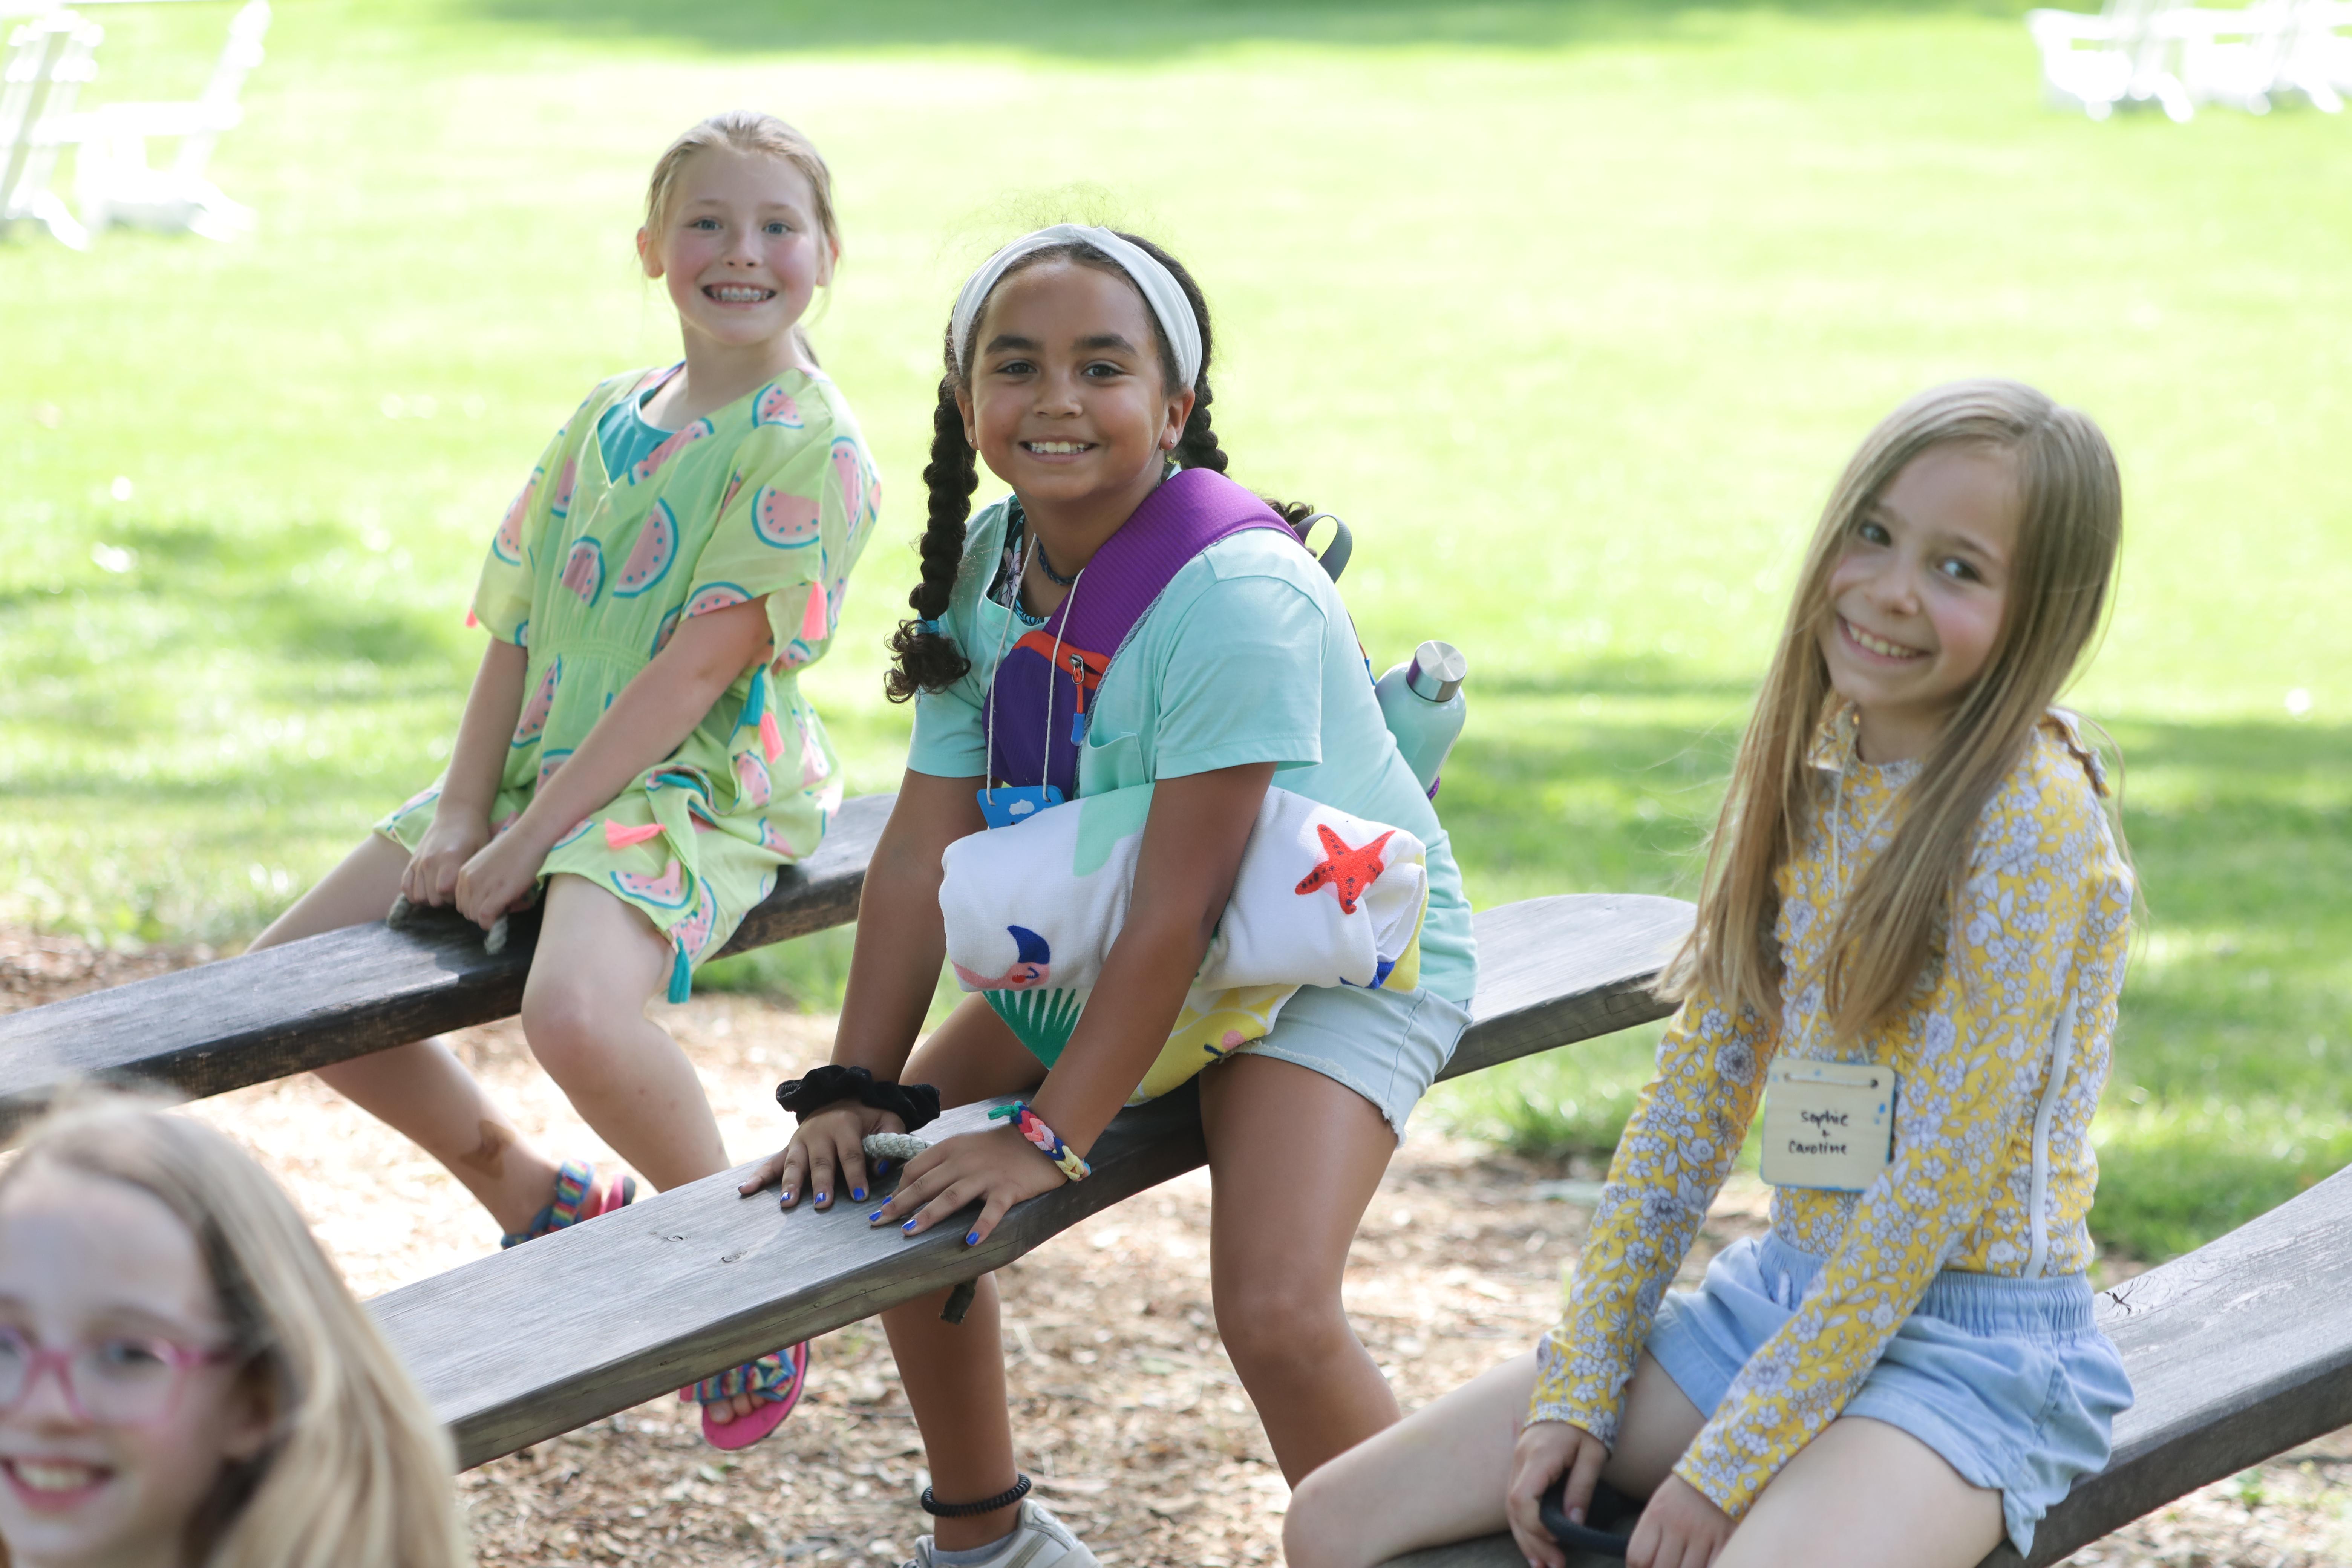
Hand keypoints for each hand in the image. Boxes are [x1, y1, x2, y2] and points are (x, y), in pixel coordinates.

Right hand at [402, 811, 491, 907]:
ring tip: (443, 890)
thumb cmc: (474, 834)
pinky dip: (415, 893)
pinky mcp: (411, 861)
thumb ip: (472, 874)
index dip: (456, 899)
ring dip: (431, 899)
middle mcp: (430, 861)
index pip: (444, 893)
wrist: (457, 814)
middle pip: (432, 899)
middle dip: (445, 901)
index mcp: (449, 858)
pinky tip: (428, 889)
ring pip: (418, 897)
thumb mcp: (481, 851)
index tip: (463, 891)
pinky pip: (405, 887)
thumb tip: (472, 896)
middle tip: (455, 892)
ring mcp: (418, 862)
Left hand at [452, 825, 545, 929]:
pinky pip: (485, 918)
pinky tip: (503, 911)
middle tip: (500, 904)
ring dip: (489, 917)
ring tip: (505, 904)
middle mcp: (468, 881)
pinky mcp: (496, 894)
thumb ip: (480, 879)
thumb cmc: (514, 848)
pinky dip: (492, 922)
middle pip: (466, 912)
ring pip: (474, 918)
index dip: (476, 906)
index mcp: (464, 873)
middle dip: (481, 913)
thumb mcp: (487, 863)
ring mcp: (481, 887)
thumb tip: (485, 898)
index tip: (491, 902)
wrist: (528, 838)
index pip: (461, 902)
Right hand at [742, 1103, 900, 1209]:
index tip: (859, 1196)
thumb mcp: (888, 1119)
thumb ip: (890, 1140)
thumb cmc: (870, 1114)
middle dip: (821, 1183)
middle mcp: (818, 1132)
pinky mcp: (789, 1146)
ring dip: (790, 1183)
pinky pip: (771, 1162)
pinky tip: (744, 1189)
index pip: (851, 1154)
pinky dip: (758, 1176)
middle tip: (823, 1204)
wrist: (845, 1094)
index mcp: (844, 1125)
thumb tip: (879, 1169)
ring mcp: (800, 1139)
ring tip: (787, 1203)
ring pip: (794, 1163)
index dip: (856, 1175)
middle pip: (820, 1161)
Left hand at [868, 1125, 1063, 1246]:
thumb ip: (943, 1163)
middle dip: (899, 1204)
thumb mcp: (967, 1146)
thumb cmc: (1000, 1147)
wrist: (1041, 1137)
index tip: (885, 1206)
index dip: (898, 1188)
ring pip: (950, 1197)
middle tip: (878, 1222)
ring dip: (927, 1215)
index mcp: (951, 1148)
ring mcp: (986, 1176)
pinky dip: (981, 1226)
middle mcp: (964, 1161)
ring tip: (908, 1233)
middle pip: (925, 1184)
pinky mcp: (1008, 1189)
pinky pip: (992, 1210)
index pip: (916, 1168)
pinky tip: (970, 1241)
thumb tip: (915, 1185)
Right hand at [1505, 1419, 1607, 1567]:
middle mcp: (1521, 1460)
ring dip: (1526, 1538)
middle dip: (1531, 1542)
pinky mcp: (1521, 1465)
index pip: (1523, 1499)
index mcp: (1538, 1456)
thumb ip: (1582, 1487)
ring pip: (1511, 1508)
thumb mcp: (1593, 1453)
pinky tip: (1536, 1543)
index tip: (1559, 1540)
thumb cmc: (1587, 1421)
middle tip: (1553, 1567)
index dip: (1537, 1526)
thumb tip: (1574, 1523)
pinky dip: (1525, 1524)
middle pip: (1514, 1509)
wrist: (1572, 1389)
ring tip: (1544, 1565)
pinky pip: (1516, 1500)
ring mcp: (1517, 1462)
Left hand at [1626, 1475, 1732, 1567]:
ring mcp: (1703, 1533)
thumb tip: (1642, 1566)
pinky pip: (1714, 1566)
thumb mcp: (1658, 1506)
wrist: (1719, 1470)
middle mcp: (1678, 1525)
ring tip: (1685, 1563)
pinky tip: (1703, 1563)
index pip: (1638, 1556)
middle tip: (1666, 1565)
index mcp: (1656, 1514)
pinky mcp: (1726, 1538)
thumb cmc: (1682, 1494)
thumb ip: (1651, 1535)